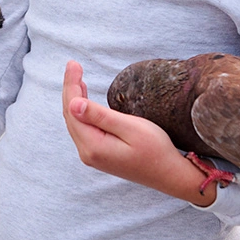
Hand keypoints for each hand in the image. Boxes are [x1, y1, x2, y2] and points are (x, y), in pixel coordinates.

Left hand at [61, 61, 216, 205]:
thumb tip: (73, 104)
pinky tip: (84, 100)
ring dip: (74, 99)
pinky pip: (83, 128)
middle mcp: (87, 153)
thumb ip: (101, 116)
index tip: (73, 64)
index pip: (73, 110)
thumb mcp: (131, 128)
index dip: (71, 85)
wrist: (169, 175)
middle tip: (73, 65)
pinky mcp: (99, 154)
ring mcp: (92, 155)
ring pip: (75, 122)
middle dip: (70, 89)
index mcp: (93, 146)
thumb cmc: (156, 150)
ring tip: (76, 77)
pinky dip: (82, 111)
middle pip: (71, 115)